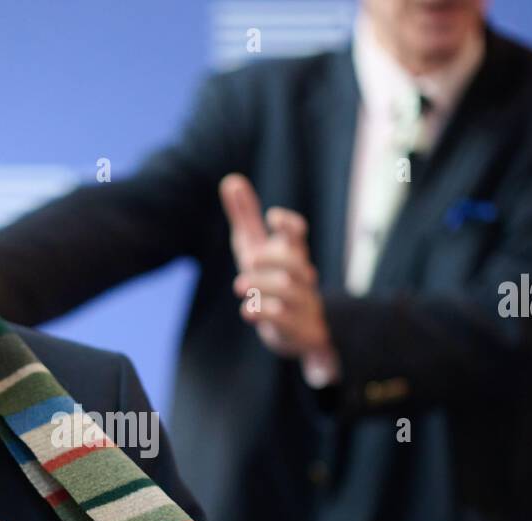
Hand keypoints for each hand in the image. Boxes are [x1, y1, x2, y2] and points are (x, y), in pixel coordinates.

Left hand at [219, 172, 331, 358]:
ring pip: (289, 290)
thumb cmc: (274, 278)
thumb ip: (246, 217)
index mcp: (291, 253)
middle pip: (295, 262)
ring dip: (263, 285)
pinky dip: (265, 313)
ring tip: (240, 285)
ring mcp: (300, 301)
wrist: (300, 329)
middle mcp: (300, 276)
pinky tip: (247, 310)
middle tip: (249, 258)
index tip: (273, 216)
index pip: (297, 234)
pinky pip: (284, 319)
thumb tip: (230, 180)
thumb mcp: (257, 247)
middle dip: (273, 258)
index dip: (288, 225)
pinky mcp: (294, 326)